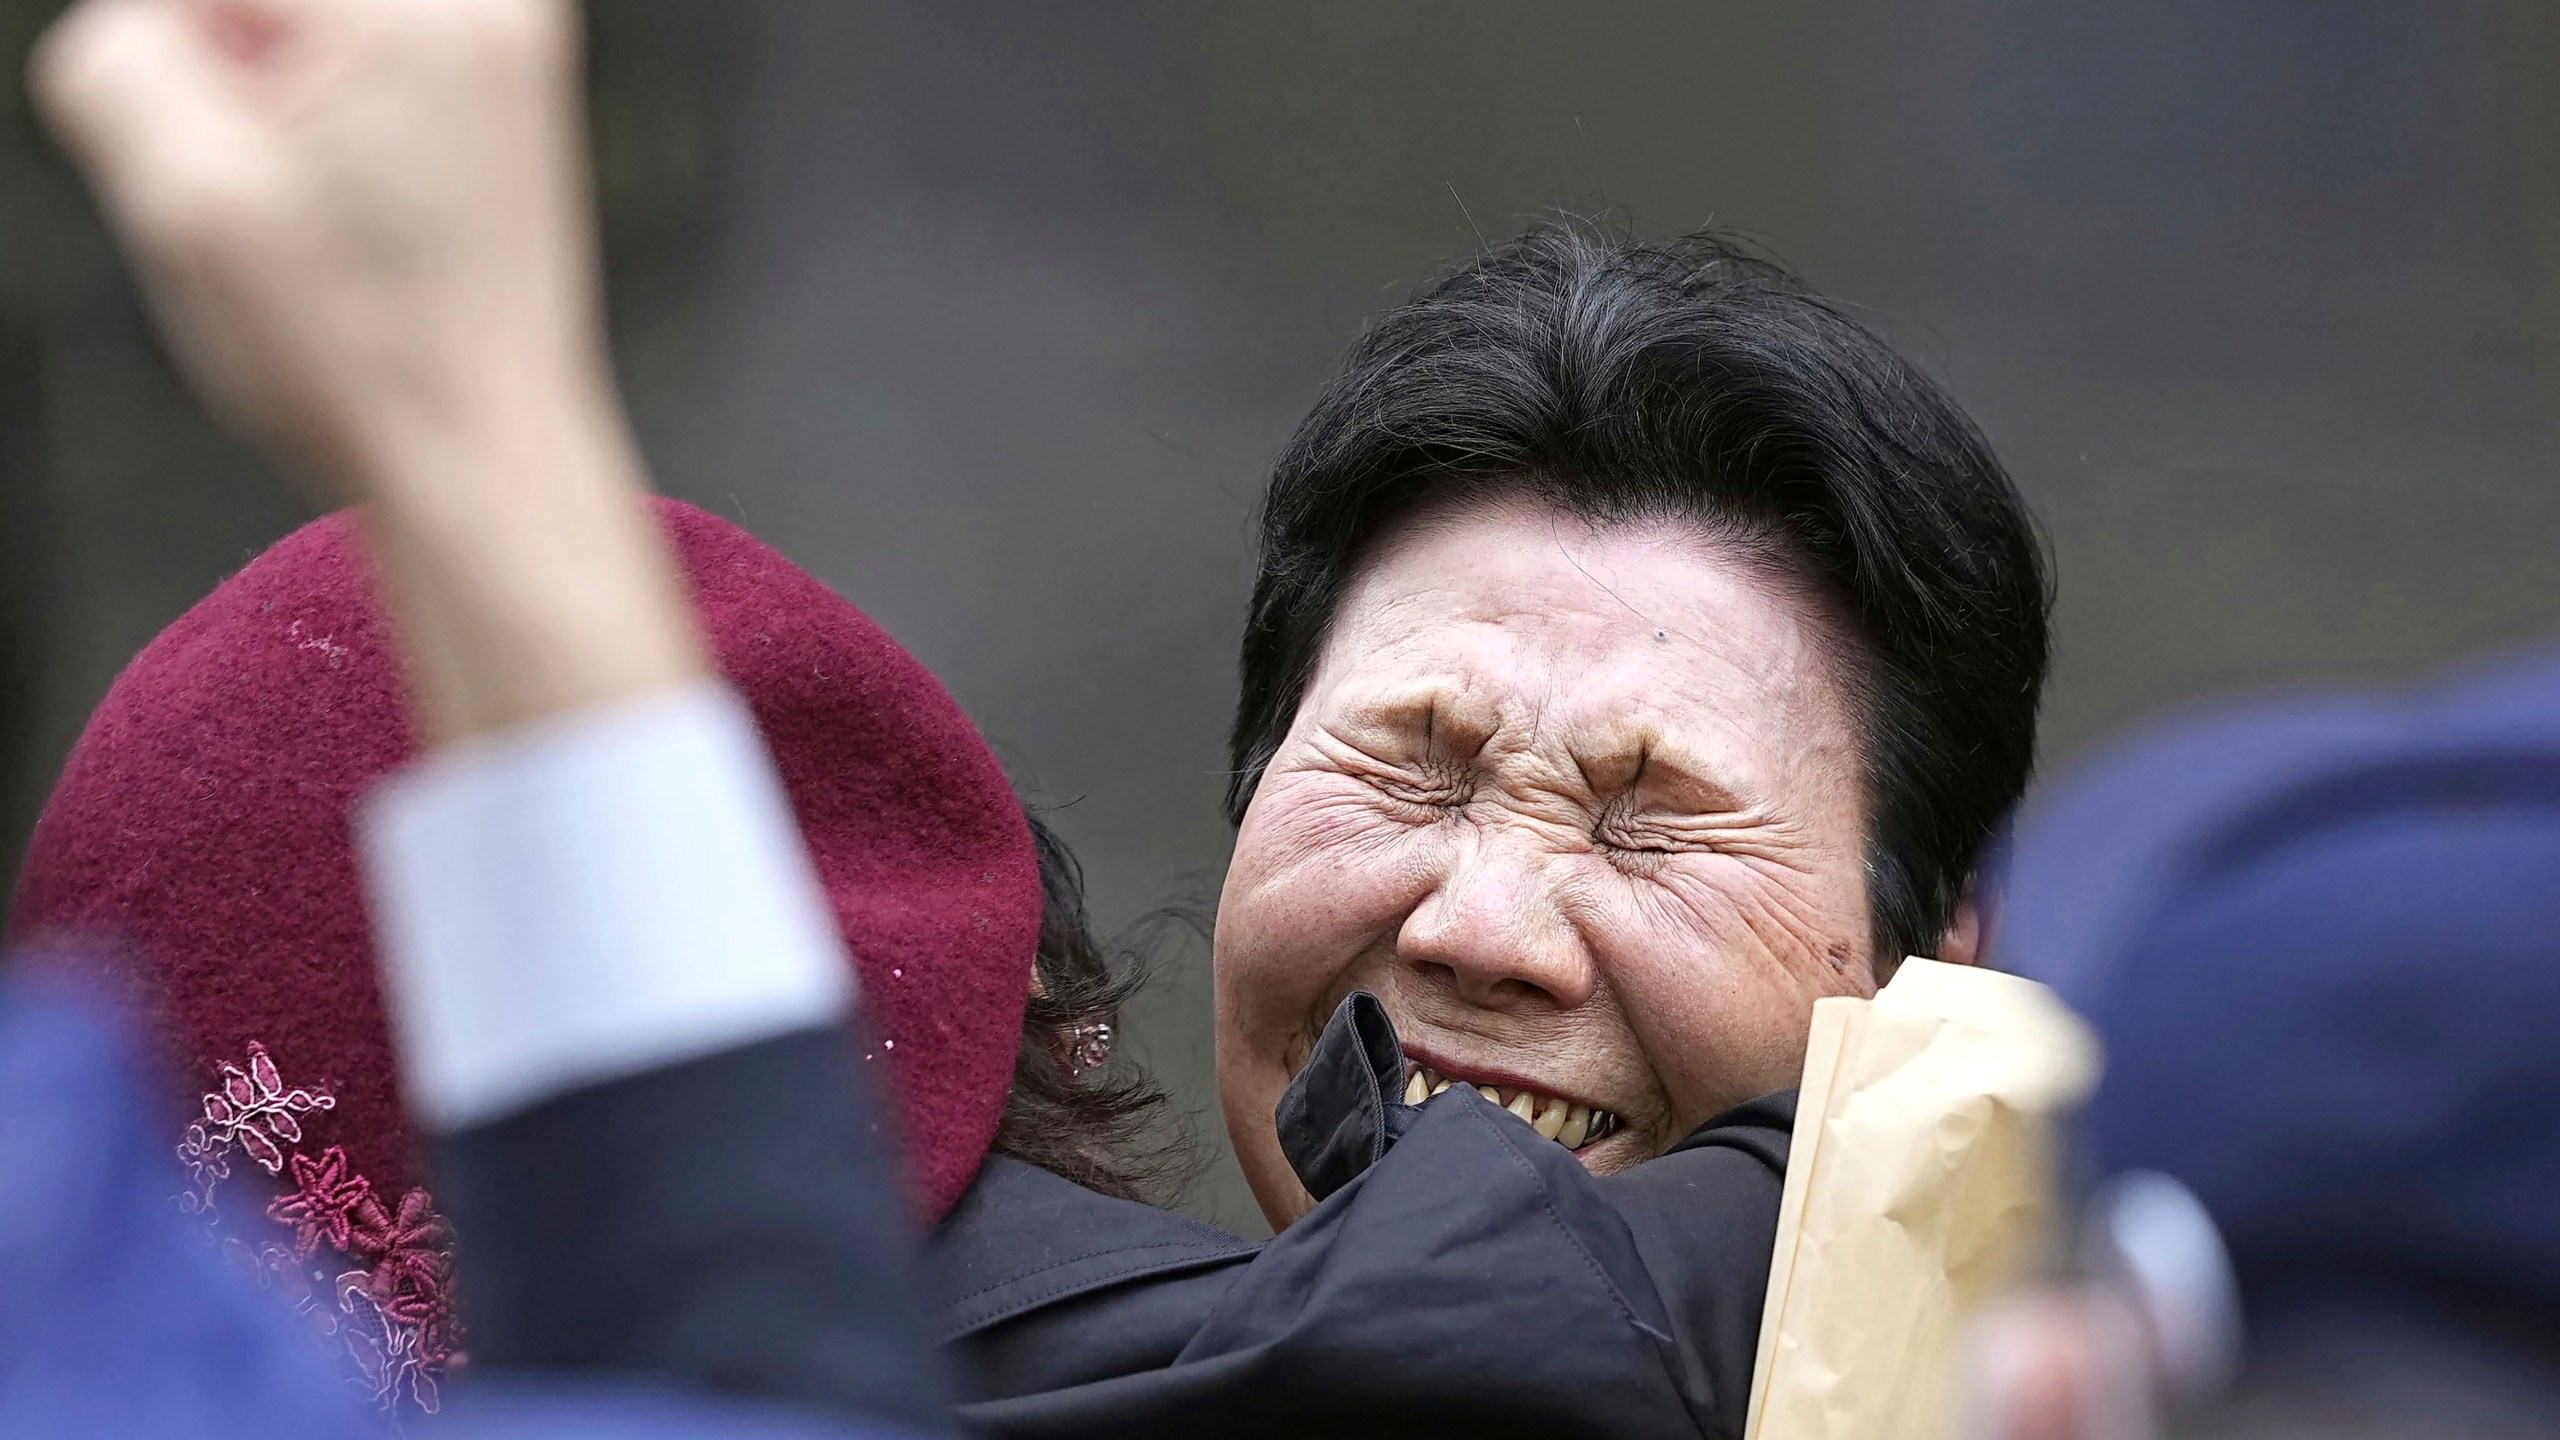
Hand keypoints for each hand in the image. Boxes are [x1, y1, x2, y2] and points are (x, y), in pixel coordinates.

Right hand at [31, 0, 703, 738]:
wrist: (482, 453)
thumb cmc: (356, 355)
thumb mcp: (186, 203)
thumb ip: (118, 62)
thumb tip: (139, 26)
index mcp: (421, 14)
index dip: (183, 79)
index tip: (234, 171)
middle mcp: (493, 8)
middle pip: (264, 3)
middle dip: (236, 79)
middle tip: (286, 199)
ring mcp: (514, 46)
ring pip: (308, 31)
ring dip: (280, 101)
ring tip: (329, 216)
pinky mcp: (512, 92)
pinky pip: (364, 64)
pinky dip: (332, 120)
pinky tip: (361, 214)